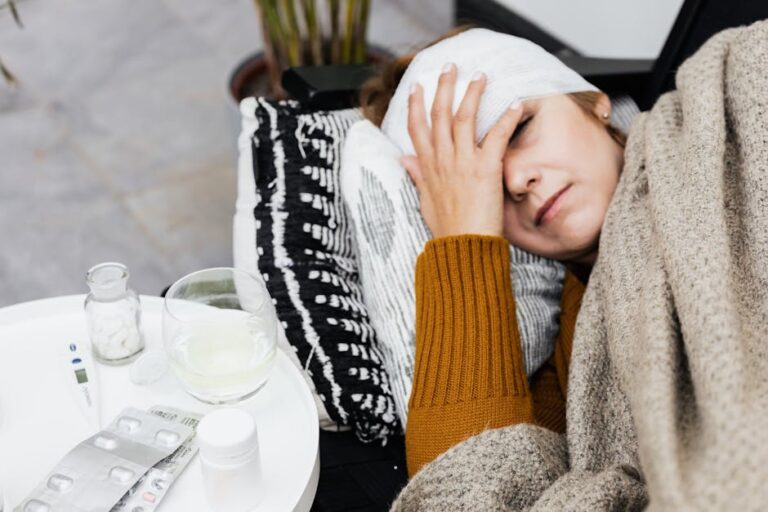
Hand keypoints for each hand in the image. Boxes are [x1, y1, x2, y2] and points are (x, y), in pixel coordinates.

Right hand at [401, 63, 523, 238]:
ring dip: (473, 93)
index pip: (417, 128)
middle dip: (444, 87)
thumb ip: (418, 176)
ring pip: (464, 118)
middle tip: (450, 67)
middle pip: (439, 114)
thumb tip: (404, 159)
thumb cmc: (447, 229)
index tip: (418, 85)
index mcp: (428, 167)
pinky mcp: (485, 169)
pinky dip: (508, 118)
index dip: (416, 104)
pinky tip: (517, 103)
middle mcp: (443, 160)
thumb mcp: (425, 200)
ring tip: (480, 75)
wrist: (463, 247)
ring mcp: (463, 162)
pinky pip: (498, 137)